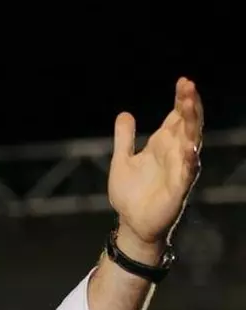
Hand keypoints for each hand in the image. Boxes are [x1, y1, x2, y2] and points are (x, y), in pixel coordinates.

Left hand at [108, 77, 203, 253]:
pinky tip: (190, 148)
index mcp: (163, 145)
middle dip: (189, 104)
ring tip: (190, 104)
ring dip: (192, 123)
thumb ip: (124, 138)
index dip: (181, 99)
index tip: (183, 80)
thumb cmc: (131, 193)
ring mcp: (180, 170)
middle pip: (187, 124)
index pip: (177, 117)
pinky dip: (189, 160)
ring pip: (191, 142)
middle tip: (188, 84)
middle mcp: (176, 154)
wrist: (131, 223)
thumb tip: (125, 113)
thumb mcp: (122, 160)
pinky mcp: (179, 189)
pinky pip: (188, 172)